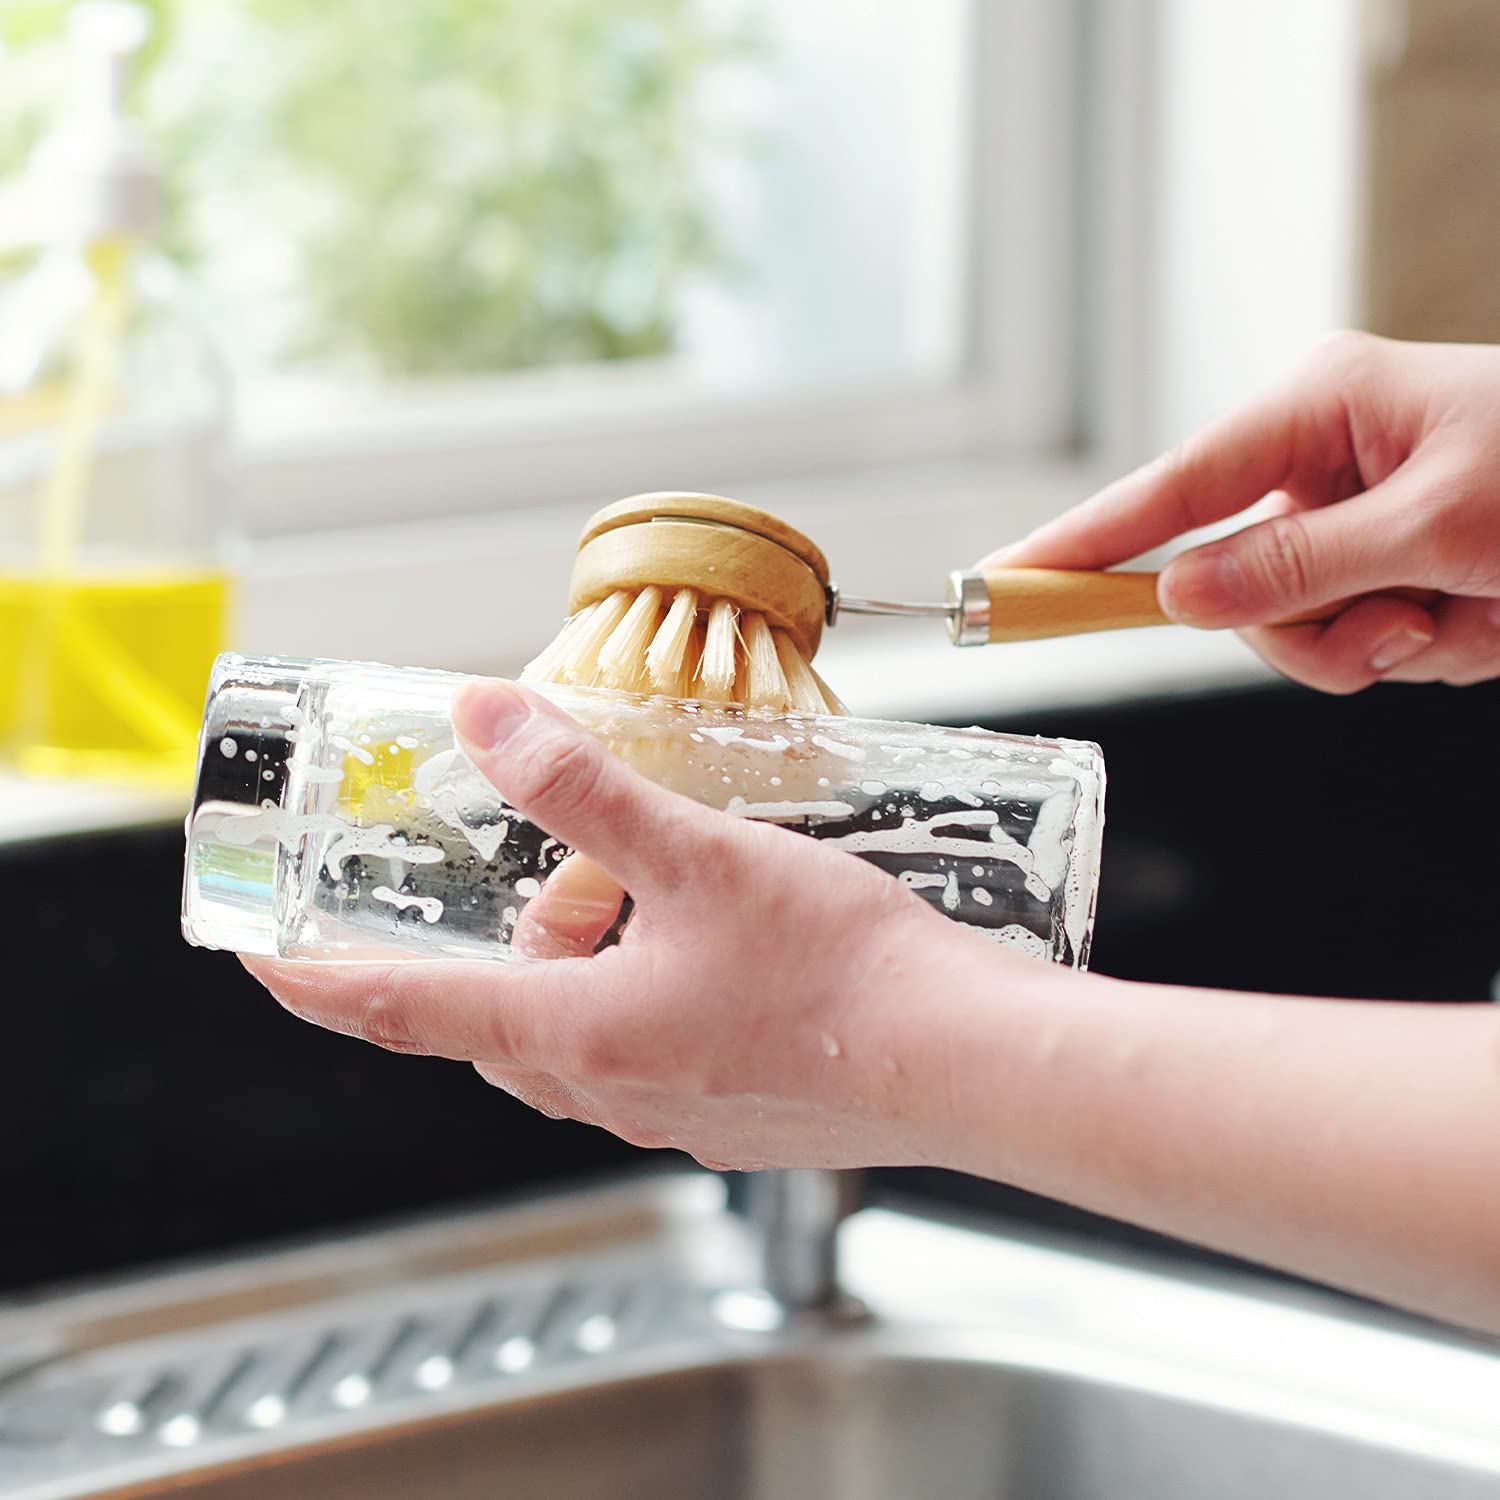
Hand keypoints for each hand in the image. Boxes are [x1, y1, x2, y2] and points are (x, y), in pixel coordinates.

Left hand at [244, 680, 1046, 1170]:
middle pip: (499, 1023)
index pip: (406, 1011)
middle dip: (493, 959)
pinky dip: (644, 1000)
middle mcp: (611, 1093)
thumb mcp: (695, 854)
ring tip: (643, 900)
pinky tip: (714, 953)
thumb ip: (583, 788)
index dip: (318, 981)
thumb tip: (484, 719)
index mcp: (578, 1034)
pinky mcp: (733, 1119)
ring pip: (578, 1040)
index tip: (260, 961)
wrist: (964, 1060)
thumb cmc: (839, 966)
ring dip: (580, 972)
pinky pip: (647, 1057)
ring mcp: (673, 1117)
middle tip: (528, 892)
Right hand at [995, 333, 1499, 692]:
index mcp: (1319, 406)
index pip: (1169, 487)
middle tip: (1388, 632)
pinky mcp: (1385, 567)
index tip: (1001, 582)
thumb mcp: (1442, 523)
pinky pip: (1351, 644)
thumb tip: (1179, 595)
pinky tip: (1478, 620)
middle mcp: (1321, 459)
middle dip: (1308, 629)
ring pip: (1289, 629)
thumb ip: (1300, 565)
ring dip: (1376, 648)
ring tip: (1459, 620)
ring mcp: (1351, 518)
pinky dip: (1416, 654)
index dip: (1081, 542)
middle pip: (1227, 582)